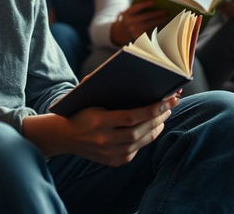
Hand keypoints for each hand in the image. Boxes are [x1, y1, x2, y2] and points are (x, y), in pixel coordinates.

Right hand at [23, 94, 178, 165]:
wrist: (62, 136)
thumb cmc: (77, 109)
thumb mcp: (86, 95)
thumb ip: (101, 84)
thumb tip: (124, 71)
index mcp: (98, 122)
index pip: (131, 118)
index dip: (151, 110)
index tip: (166, 100)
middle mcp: (105, 140)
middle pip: (140, 131)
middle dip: (159, 117)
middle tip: (171, 104)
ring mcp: (110, 154)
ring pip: (141, 142)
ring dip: (156, 127)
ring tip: (165, 115)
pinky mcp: (114, 162)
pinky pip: (136, 150)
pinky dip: (146, 137)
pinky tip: (152, 127)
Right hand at [110, 1, 168, 45]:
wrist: (122, 31)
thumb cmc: (130, 18)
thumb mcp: (130, 13)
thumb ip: (138, 9)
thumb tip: (154, 5)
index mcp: (126, 14)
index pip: (136, 7)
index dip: (144, 4)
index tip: (154, 1)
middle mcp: (129, 22)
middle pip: (145, 17)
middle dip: (156, 14)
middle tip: (165, 10)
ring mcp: (133, 31)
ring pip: (149, 25)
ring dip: (158, 21)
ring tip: (165, 17)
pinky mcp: (138, 37)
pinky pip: (149, 31)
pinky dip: (156, 27)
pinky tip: (162, 24)